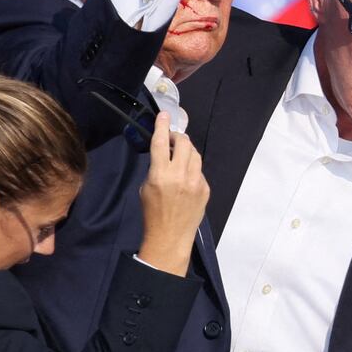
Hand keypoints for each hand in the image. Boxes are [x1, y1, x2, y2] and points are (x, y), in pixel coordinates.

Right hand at [136, 113, 208, 275]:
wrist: (170, 236)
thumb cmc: (153, 213)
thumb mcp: (146, 187)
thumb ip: (156, 168)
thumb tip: (165, 154)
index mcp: (160, 175)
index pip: (160, 143)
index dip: (161, 126)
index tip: (163, 114)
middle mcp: (180, 175)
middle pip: (183, 143)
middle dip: (177, 137)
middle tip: (171, 140)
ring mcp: (195, 182)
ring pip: (195, 154)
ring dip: (186, 150)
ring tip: (179, 156)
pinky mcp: (205, 188)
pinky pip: (199, 170)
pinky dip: (192, 169)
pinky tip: (186, 178)